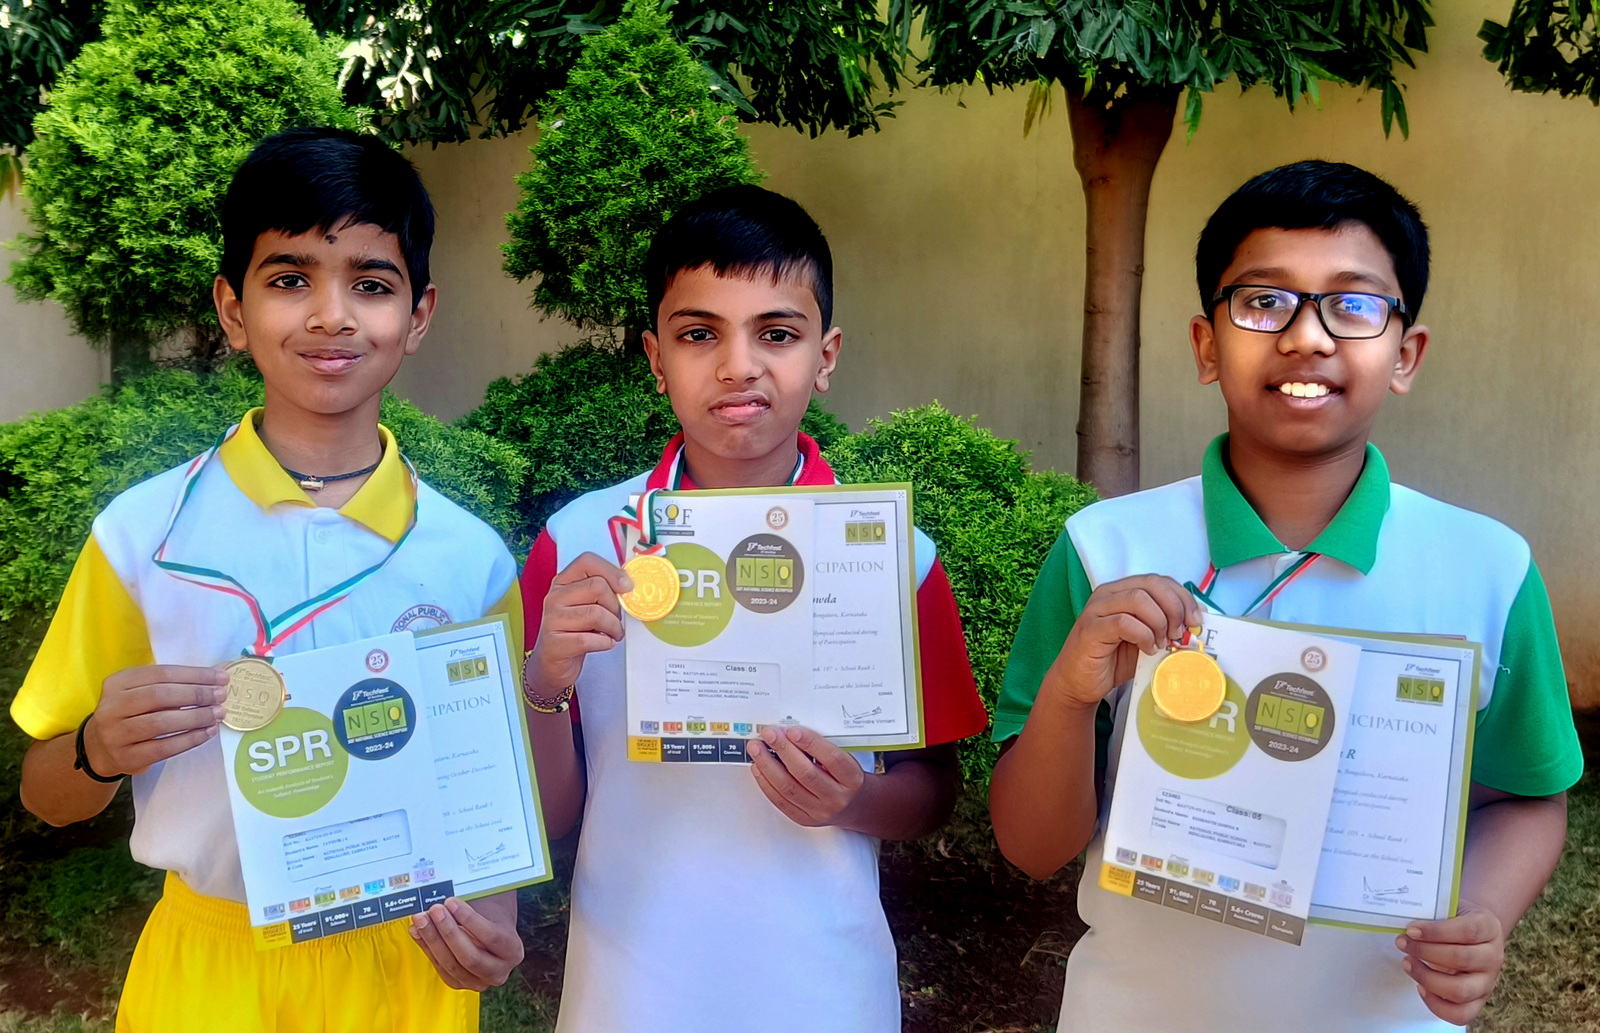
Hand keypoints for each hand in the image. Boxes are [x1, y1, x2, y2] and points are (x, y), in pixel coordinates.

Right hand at [85, 665, 229, 775]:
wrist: (101, 748)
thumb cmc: (132, 714)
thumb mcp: (145, 692)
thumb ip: (178, 683)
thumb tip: (219, 672)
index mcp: (118, 682)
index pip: (161, 673)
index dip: (194, 675)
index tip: (221, 677)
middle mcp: (111, 706)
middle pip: (160, 696)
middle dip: (196, 694)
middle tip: (221, 696)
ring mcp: (115, 734)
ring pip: (161, 722)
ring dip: (195, 717)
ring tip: (217, 714)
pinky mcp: (126, 757)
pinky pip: (163, 748)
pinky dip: (189, 739)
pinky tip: (207, 732)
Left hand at [409, 896, 523, 990]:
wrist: (492, 929)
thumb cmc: (491, 913)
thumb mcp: (489, 906)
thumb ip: (473, 904)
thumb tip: (448, 899)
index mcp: (512, 951)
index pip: (491, 937)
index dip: (470, 920)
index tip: (451, 902)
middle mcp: (499, 971)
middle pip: (470, 956)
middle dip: (448, 932)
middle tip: (434, 910)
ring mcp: (478, 981)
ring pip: (451, 965)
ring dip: (433, 940)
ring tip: (421, 919)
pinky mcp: (459, 983)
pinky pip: (440, 968)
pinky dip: (426, 948)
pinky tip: (417, 931)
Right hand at [525, 552, 631, 697]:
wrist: (553, 663)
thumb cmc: (576, 630)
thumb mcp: (587, 605)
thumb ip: (604, 591)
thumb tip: (629, 585)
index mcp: (564, 582)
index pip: (587, 561)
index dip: (612, 571)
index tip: (627, 587)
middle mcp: (554, 597)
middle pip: (597, 587)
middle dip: (615, 606)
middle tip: (616, 619)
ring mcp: (552, 620)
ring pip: (596, 614)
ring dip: (613, 627)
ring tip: (612, 633)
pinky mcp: (555, 644)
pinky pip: (589, 640)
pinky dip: (604, 643)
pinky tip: (603, 643)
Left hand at [746, 725, 866, 827]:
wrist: (853, 806)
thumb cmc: (845, 778)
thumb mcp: (845, 759)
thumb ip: (821, 747)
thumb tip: (789, 733)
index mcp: (851, 777)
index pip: (831, 758)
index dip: (810, 742)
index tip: (792, 730)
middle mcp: (837, 797)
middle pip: (806, 773)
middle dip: (783, 750)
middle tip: (769, 735)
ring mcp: (820, 811)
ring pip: (788, 788)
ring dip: (768, 765)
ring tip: (757, 749)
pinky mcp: (804, 819)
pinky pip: (780, 801)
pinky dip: (766, 783)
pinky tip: (759, 768)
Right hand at [1042, 574, 1199, 709]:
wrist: (1080, 683)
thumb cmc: (1113, 660)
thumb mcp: (1147, 639)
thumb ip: (1165, 626)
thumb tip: (1197, 622)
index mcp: (1122, 591)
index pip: (1159, 580)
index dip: (1182, 597)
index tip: (1196, 620)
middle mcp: (1108, 594)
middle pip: (1151, 584)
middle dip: (1174, 608)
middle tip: (1180, 633)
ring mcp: (1097, 609)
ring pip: (1138, 599)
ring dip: (1159, 622)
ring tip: (1162, 643)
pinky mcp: (1090, 628)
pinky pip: (1123, 622)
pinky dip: (1143, 635)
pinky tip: (1147, 649)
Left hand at [1396, 899, 1505, 1024]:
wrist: (1474, 932)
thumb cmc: (1455, 919)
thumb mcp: (1449, 907)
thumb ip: (1432, 913)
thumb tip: (1403, 923)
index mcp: (1489, 927)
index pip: (1467, 931)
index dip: (1436, 931)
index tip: (1411, 929)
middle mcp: (1493, 956)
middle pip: (1461, 959)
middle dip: (1424, 952)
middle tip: (1402, 943)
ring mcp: (1488, 982)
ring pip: (1460, 990)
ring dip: (1426, 978)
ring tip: (1407, 963)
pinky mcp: (1479, 1000)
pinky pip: (1461, 1014)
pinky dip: (1436, 1004)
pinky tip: (1420, 986)